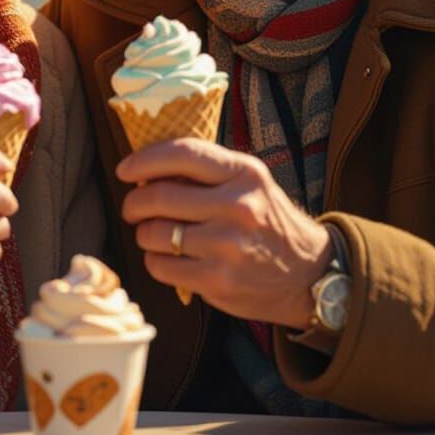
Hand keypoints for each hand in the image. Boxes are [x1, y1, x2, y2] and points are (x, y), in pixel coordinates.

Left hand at [117, 138, 332, 329]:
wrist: (308, 274)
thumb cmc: (267, 221)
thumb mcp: (249, 183)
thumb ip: (207, 172)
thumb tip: (147, 170)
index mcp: (245, 174)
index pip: (183, 154)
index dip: (145, 160)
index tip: (125, 169)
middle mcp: (238, 207)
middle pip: (159, 196)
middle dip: (134, 203)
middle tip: (133, 208)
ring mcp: (227, 246)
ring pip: (154, 233)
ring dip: (143, 233)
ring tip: (153, 233)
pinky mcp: (217, 281)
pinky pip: (161, 266)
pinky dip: (154, 260)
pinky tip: (166, 257)